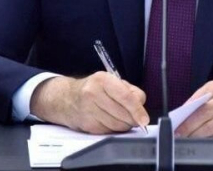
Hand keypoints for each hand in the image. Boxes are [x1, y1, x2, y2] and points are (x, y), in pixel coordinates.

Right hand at [30, 72, 149, 133]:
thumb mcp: (112, 81)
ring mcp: (88, 110)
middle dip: (133, 119)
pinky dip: (114, 129)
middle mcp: (93, 94)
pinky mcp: (87, 124)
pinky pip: (109, 132)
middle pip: (123, 114)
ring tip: (120, 116)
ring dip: (124, 124)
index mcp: (102, 80)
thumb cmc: (94, 89)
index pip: (126, 97)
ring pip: (117, 125)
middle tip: (135, 117)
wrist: (68, 98)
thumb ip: (130, 91)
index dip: (138, 110)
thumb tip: (141, 105)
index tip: (144, 119)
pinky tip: (110, 120)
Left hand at [174, 80, 212, 137]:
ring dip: (198, 138)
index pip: (202, 112)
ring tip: (186, 138)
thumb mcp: (211, 87)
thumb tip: (183, 111)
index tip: (178, 129)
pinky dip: (207, 140)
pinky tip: (199, 139)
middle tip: (179, 136)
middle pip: (207, 126)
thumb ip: (197, 97)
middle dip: (191, 133)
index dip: (189, 123)